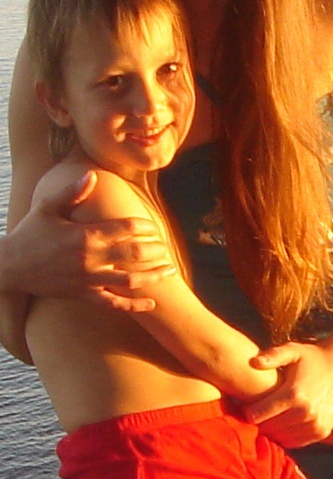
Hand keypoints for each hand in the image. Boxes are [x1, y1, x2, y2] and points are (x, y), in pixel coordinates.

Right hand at [4, 172, 175, 310]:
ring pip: (130, 280)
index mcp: (86, 235)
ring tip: (170, 270)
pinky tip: (151, 303)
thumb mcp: (47, 207)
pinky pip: (114, 304)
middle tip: (167, 246)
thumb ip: (72, 191)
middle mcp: (91, 259)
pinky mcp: (84, 295)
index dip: (144, 225)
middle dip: (155, 249)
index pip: (125, 228)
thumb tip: (93, 173)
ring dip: (153, 276)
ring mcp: (89, 280)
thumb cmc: (29, 233)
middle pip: (134, 253)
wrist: (10, 267)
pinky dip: (134, 305)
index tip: (154, 225)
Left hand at [245, 341, 332, 447]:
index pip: (258, 414)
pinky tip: (281, 424)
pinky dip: (285, 436)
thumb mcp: (293, 350)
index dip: (247, 411)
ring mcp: (315, 425)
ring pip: (280, 438)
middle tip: (253, 412)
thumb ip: (272, 356)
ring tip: (267, 418)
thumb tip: (253, 362)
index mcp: (294, 394)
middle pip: (268, 428)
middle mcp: (305, 413)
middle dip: (257, 422)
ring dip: (271, 431)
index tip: (243, 405)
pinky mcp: (321, 432)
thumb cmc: (312, 357)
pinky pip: (294, 443)